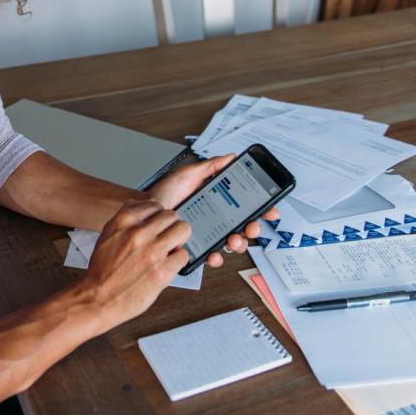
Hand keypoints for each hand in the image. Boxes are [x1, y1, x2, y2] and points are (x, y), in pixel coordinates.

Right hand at [78, 199, 190, 327]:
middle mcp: (138, 233)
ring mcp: (152, 252)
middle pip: (172, 215)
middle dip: (170, 227)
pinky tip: (167, 266)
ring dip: (179, 240)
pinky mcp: (162, 271)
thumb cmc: (102, 271)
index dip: (158, 216)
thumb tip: (147, 208)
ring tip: (170, 250)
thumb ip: (126, 220)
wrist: (97, 299)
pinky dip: (177, 261)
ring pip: (183, 230)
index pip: (155, 205)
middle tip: (166, 239)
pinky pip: (183, 255)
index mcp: (124, 221)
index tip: (157, 226)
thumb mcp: (107, 235)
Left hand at [147, 154, 278, 267]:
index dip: (261, 209)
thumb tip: (230, 157)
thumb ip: (210, 167)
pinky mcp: (197, 248)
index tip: (270, 210)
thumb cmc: (164, 194)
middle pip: (244, 226)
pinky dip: (216, 257)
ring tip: (233, 239)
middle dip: (253, 228)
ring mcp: (208, 235)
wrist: (145, 212)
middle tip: (252, 226)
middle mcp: (217, 219)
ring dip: (239, 243)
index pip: (246, 206)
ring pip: (232, 242)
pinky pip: (212, 256)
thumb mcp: (188, 175)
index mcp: (218, 201)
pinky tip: (214, 254)